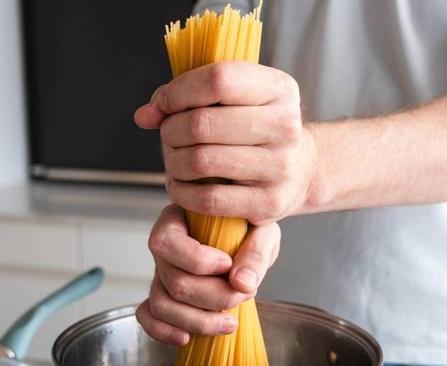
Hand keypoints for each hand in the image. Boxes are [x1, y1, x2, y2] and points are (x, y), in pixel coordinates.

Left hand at [134, 62, 316, 224]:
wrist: (301, 170)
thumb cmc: (255, 129)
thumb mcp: (236, 99)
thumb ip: (188, 97)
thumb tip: (145, 115)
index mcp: (279, 89)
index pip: (218, 80)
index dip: (179, 91)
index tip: (164, 104)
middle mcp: (286, 126)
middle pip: (202, 124)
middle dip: (171, 130)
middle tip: (169, 136)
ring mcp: (280, 167)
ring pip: (201, 161)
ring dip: (173, 162)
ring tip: (175, 160)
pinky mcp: (269, 203)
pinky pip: (208, 199)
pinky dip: (182, 192)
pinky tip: (181, 185)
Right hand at [135, 204, 280, 345]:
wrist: (249, 241)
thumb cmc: (250, 229)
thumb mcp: (262, 230)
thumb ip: (256, 252)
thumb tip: (242, 283)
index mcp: (177, 220)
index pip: (168, 241)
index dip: (197, 260)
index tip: (228, 264)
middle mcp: (165, 248)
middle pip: (173, 281)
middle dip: (212, 297)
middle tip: (243, 295)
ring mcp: (161, 274)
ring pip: (162, 304)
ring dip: (197, 321)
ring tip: (229, 322)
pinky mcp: (163, 296)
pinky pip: (149, 316)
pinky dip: (163, 331)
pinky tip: (186, 338)